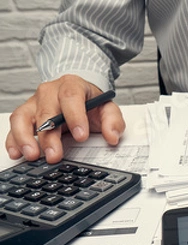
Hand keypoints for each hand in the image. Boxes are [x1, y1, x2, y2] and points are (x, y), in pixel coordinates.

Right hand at [6, 75, 124, 163]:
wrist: (79, 95)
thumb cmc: (91, 103)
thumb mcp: (108, 108)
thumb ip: (113, 121)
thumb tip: (112, 137)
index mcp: (72, 86)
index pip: (71, 97)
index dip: (75, 116)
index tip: (81, 136)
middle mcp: (49, 92)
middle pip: (46, 111)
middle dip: (49, 135)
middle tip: (54, 155)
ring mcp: (35, 103)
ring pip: (23, 117)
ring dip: (25, 137)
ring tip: (32, 155)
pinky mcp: (26, 115)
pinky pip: (15, 126)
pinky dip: (13, 140)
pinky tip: (17, 153)